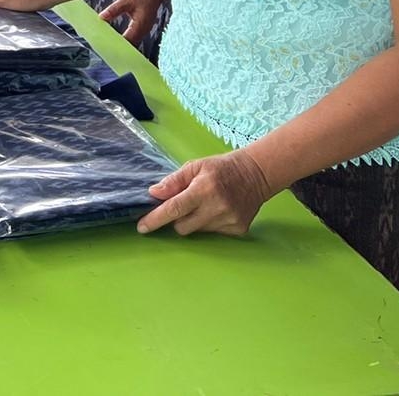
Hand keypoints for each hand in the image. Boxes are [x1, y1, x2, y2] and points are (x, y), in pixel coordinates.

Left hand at [99, 0, 168, 48]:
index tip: (106, 48)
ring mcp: (146, 28)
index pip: (127, 42)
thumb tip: (101, 18)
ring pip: (134, 41)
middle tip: (105, 48)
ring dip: (123, 43)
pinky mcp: (145, 25)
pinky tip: (118, 36)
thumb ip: (113, 10)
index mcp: (140, 25)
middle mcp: (144, 29)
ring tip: (109, 44)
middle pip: (131, 45)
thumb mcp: (126, 0)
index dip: (116, 46)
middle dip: (119, 47)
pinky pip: (136, 36)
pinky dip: (127, 38)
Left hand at [136, 149, 274, 236]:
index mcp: (203, 189)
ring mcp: (229, 221)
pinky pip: (214, 233)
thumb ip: (174, 181)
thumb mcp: (195, 166)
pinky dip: (210, 224)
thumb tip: (153, 193)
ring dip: (195, 220)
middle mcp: (217, 207)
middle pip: (182, 226)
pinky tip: (219, 210)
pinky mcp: (239, 230)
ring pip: (197, 230)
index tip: (142, 227)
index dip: (155, 219)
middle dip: (177, 218)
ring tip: (207, 203)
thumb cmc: (221, 168)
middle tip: (185, 204)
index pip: (174, 208)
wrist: (257, 174)